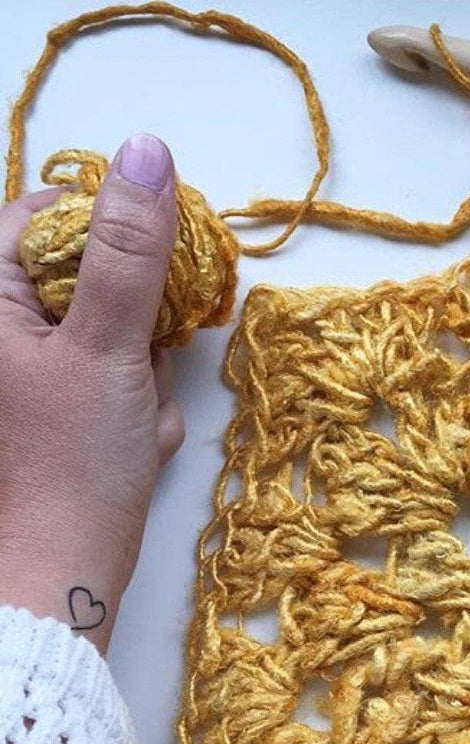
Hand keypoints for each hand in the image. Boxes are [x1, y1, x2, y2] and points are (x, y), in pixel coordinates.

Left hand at [0, 134, 183, 651]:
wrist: (64, 567)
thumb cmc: (72, 463)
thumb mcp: (107, 347)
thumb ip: (130, 251)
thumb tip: (149, 153)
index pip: (56, 213)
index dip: (120, 238)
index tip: (157, 285)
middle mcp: (5, 322)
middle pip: (92, 270)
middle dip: (136, 320)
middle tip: (138, 369)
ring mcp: (30, 362)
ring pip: (114, 323)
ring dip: (145, 363)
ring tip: (137, 413)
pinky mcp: (56, 396)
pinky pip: (115, 366)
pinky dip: (139, 393)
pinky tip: (137, 431)